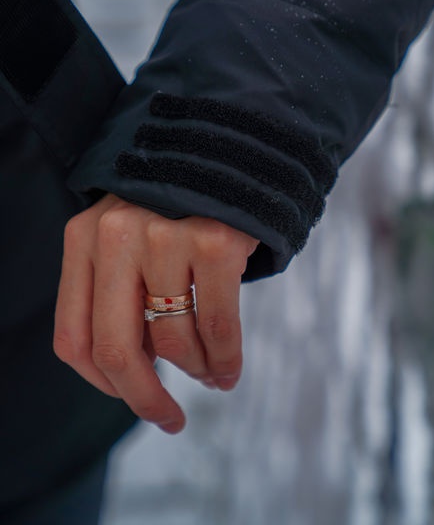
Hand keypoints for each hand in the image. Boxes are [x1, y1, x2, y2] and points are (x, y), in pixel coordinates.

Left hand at [54, 194, 258, 432]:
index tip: (133, 399)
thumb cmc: (176, 202)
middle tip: (169, 418)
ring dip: (196, 371)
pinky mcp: (214, 241)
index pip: (73, 337)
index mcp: (83, 238)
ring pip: (174, 342)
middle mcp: (116, 236)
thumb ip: (120, 293)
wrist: (229, 146)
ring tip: (213, 375)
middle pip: (117, 350)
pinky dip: (226, 359)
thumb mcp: (128, 234)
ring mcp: (165, 236)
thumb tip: (138, 372)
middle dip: (145, 398)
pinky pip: (218, 326)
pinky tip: (229, 369)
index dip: (102, 384)